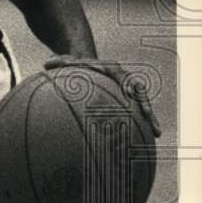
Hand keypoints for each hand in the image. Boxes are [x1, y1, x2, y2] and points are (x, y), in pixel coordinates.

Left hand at [44, 55, 161, 137]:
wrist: (88, 65)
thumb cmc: (75, 66)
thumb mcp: (66, 62)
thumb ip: (58, 63)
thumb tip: (45, 64)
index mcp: (111, 68)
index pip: (121, 75)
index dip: (126, 83)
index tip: (129, 92)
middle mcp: (123, 78)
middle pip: (138, 90)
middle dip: (144, 103)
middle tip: (148, 117)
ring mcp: (127, 90)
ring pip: (142, 103)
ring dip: (150, 116)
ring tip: (156, 132)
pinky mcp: (128, 100)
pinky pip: (138, 112)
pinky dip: (144, 123)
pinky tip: (149, 139)